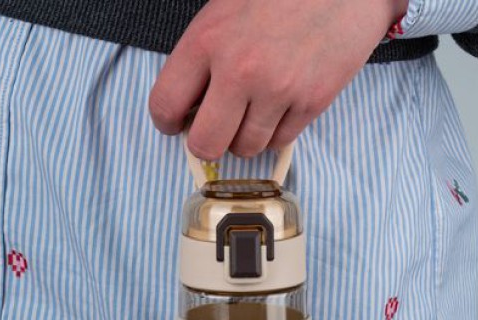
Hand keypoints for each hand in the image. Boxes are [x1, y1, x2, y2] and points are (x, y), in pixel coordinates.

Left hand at [149, 0, 407, 159]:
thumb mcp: (225, 9)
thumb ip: (203, 55)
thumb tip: (191, 104)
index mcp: (207, 40)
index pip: (165, 105)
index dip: (166, 123)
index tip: (177, 123)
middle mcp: (239, 70)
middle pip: (206, 145)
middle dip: (207, 144)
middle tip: (216, 130)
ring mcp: (278, 90)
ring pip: (246, 149)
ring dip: (245, 138)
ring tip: (254, 111)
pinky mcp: (312, 102)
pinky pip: (280, 142)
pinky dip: (276, 131)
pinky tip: (281, 105)